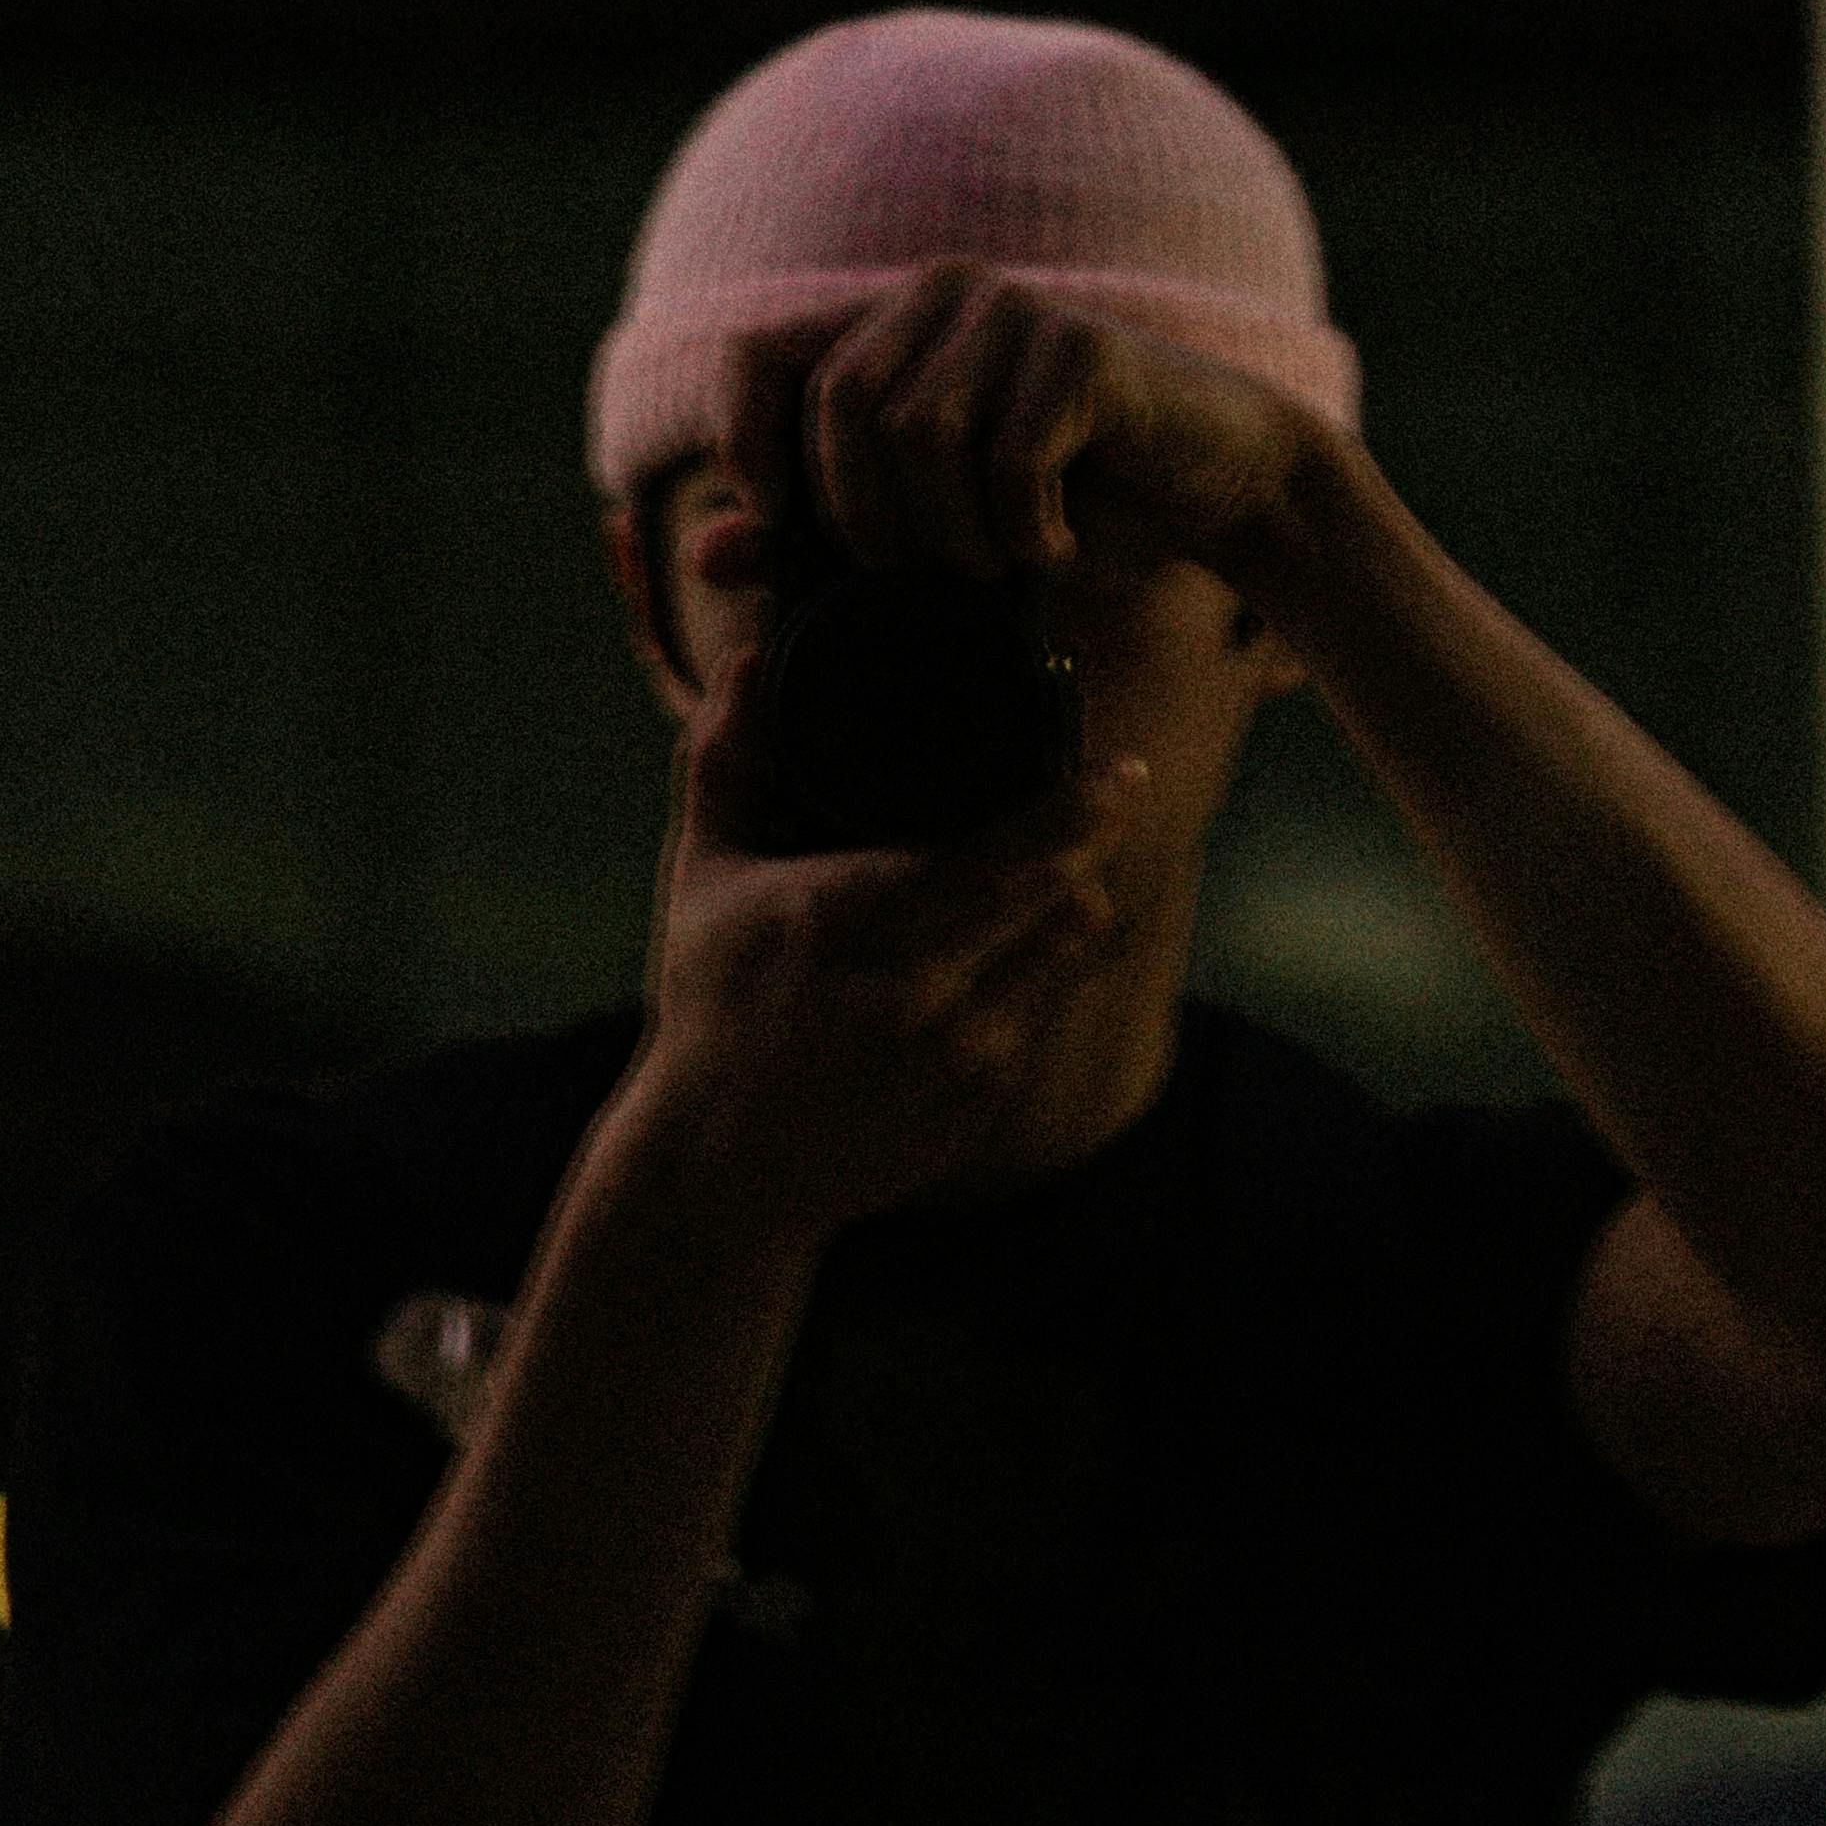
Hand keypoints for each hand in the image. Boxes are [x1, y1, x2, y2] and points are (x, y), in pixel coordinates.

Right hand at [641, 636, 1150, 1242]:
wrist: (722, 1168)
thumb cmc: (712, 1000)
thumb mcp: (702, 877)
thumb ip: (725, 759)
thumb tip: (751, 656)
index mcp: (841, 924)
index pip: (988, 861)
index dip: (1069, 816)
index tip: (1124, 773)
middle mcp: (908, 994)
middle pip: (1049, 899)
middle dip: (1091, 841)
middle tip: (1116, 792)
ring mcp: (951, 1059)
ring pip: (1062, 952)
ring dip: (1072, 900)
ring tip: (1063, 865)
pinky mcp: (978, 1105)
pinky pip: (1038, 1009)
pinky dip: (1033, 967)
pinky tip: (1002, 949)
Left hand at [724, 266, 1313, 608]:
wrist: (1217, 486)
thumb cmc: (1066, 504)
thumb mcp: (929, 531)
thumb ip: (821, 538)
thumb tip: (705, 556)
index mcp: (889, 321)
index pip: (757, 353)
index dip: (744, 439)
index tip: (780, 527)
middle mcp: (943, 292)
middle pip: (839, 402)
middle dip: (866, 515)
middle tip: (923, 574)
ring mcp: (1016, 310)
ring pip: (919, 431)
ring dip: (952, 531)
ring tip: (997, 562)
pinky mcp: (1083, 347)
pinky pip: (1008, 456)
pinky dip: (1022, 530)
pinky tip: (1055, 547)